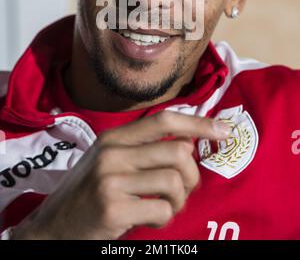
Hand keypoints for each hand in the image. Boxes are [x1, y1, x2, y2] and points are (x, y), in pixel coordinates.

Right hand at [12, 110, 230, 239]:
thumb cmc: (88, 192)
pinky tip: (149, 221)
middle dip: (191, 176)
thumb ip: (143, 149)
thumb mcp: (109, 160)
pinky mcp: (112, 209)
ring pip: (174, 181)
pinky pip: (161, 211)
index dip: (198, 123)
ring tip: (165, 207)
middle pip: (177, 152)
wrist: (51, 227)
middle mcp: (112, 153)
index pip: (164, 120)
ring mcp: (111, 180)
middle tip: (182, 191)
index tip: (224, 130)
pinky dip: (164, 219)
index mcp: (114, 137)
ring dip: (179, 201)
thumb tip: (189, 143)